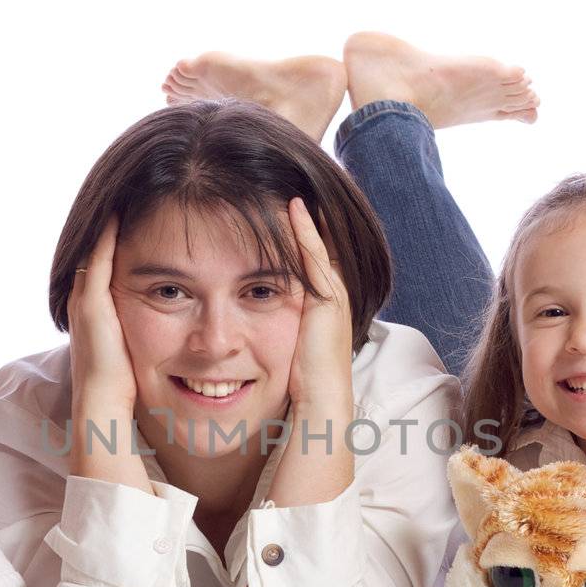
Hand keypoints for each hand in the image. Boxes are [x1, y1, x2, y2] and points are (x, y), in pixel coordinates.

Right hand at [68, 215, 137, 418]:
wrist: (103, 402)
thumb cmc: (123, 386)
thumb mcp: (135, 351)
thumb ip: (142, 335)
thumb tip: (173, 333)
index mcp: (93, 312)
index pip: (102, 267)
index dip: (112, 244)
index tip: (129, 219)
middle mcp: (83, 301)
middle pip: (94, 252)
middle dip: (107, 226)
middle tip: (123, 196)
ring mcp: (85, 300)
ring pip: (94, 250)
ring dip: (106, 224)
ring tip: (121, 196)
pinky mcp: (92, 303)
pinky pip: (98, 259)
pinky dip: (107, 235)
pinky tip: (118, 213)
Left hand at [285, 198, 353, 413]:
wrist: (321, 402)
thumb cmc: (302, 384)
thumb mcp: (288, 346)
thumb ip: (279, 327)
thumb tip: (249, 322)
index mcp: (327, 305)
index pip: (317, 258)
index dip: (307, 232)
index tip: (291, 205)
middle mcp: (336, 295)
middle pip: (325, 244)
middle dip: (312, 216)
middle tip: (298, 184)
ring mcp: (336, 295)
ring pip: (323, 243)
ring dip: (309, 216)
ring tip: (296, 186)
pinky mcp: (329, 299)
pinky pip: (315, 256)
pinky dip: (307, 231)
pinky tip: (295, 207)